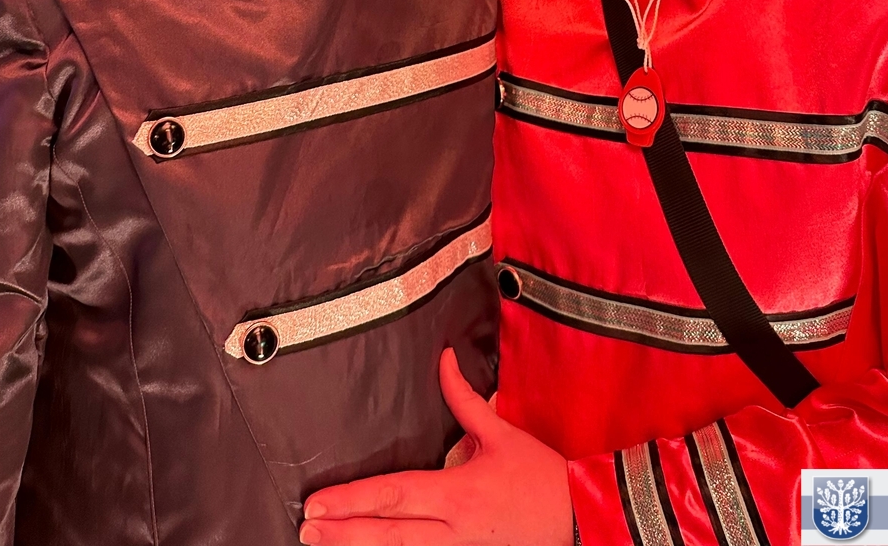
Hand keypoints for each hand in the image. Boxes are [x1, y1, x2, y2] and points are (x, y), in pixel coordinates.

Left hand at [300, 348, 573, 545]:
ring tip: (321, 544)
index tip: (318, 501)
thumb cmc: (540, 476)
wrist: (582, 518)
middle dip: (344, 532)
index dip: (354, 500)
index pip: (396, 496)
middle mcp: (455, 532)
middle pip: (390, 535)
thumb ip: (465, 399)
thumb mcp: (501, 433)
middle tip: (305, 528)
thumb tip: (443, 359)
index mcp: (460, 494)